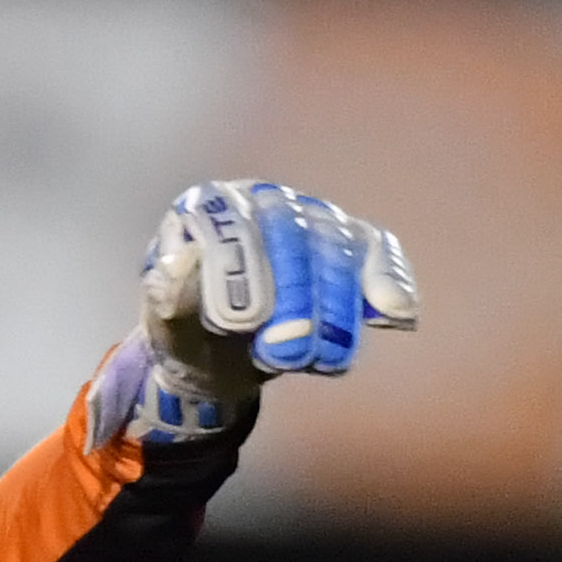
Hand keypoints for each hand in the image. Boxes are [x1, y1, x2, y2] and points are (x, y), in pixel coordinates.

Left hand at [96, 180, 416, 449]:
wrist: (219, 358)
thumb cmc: (187, 334)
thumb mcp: (166, 326)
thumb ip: (169, 295)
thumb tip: (181, 258)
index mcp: (207, 207)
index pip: (230, 224)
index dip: (240, 272)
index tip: (240, 325)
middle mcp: (262, 200)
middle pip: (292, 231)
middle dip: (295, 297)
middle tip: (284, 355)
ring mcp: (309, 217)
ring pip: (338, 243)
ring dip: (338, 306)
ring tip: (326, 361)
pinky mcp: (347, 243)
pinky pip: (375, 250)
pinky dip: (389, 280)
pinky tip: (395, 314)